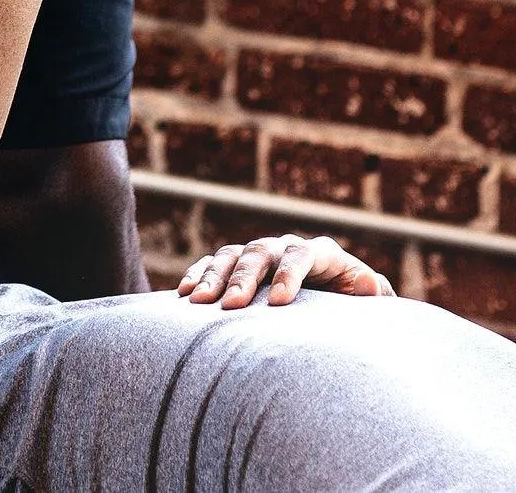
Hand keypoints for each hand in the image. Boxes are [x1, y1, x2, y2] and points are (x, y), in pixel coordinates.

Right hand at [177, 233, 395, 307]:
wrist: (333, 308)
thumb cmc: (353, 307)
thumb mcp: (367, 301)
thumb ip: (372, 294)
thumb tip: (371, 284)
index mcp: (321, 253)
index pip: (301, 256)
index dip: (289, 276)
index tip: (278, 304)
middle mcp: (286, 247)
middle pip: (260, 253)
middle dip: (244, 278)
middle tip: (230, 306)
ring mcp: (259, 255)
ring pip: (231, 255)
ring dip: (214, 276)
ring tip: (198, 301)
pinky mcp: (238, 266)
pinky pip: (212, 263)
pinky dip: (198, 274)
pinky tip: (184, 293)